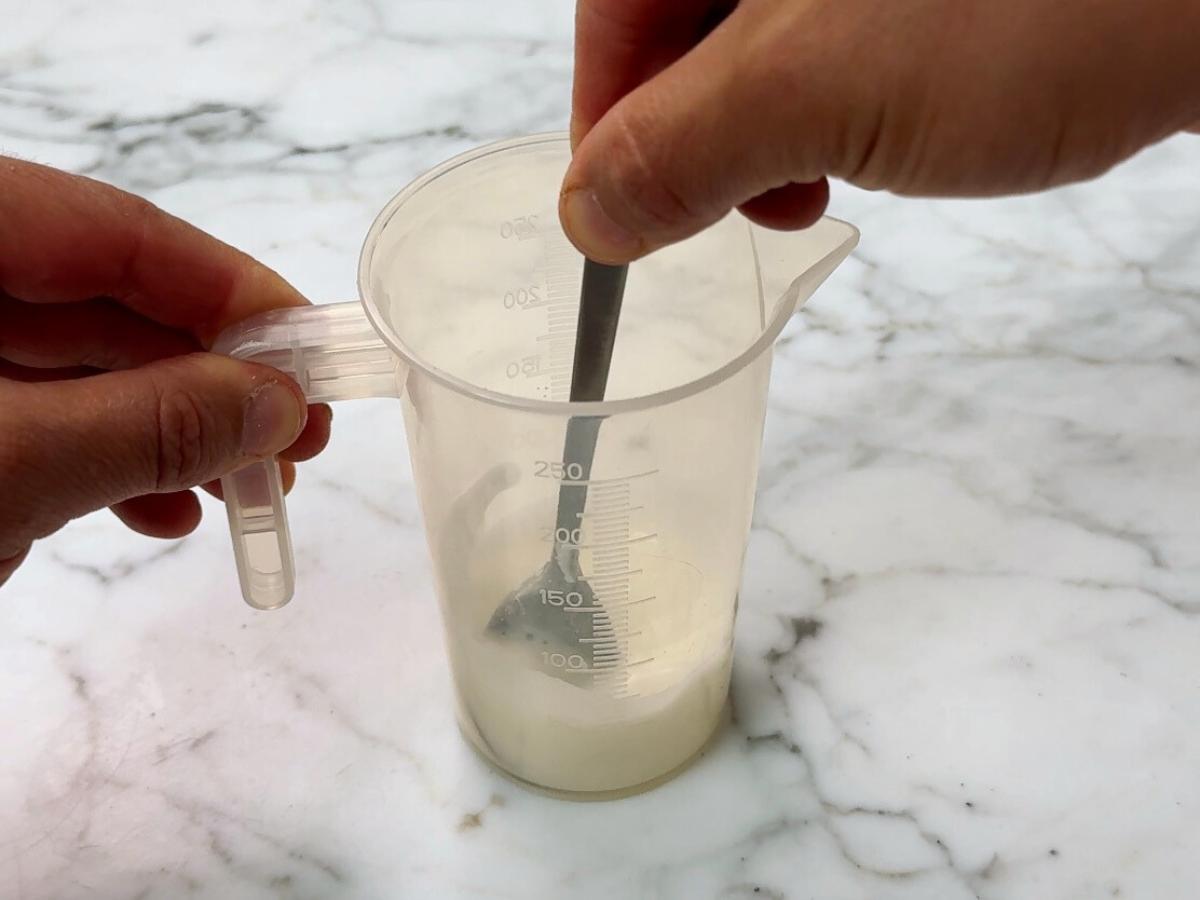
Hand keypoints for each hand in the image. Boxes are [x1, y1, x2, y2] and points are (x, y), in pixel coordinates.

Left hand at [0, 158, 330, 585]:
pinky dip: (107, 464)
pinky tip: (165, 512)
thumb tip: (279, 404)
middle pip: (108, 304)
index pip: (117, 233)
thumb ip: (149, 424)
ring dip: (175, 431)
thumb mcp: (11, 462)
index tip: (313, 354)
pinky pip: (38, 417)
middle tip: (300, 438)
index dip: (229, 290)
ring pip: (80, 367)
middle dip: (213, 379)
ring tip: (250, 490)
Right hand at [561, 0, 1199, 262]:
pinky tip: (884, 134)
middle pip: (681, 25)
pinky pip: (840, 37)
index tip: (626, 216)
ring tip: (821, 183)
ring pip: (764, 40)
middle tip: (747, 206)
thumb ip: (675, 150)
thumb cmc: (1037, 7)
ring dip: (773, 130)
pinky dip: (839, 103)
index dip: (607, 119)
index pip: (612, 9)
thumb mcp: (812, 94)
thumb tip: (591, 212)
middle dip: (702, 133)